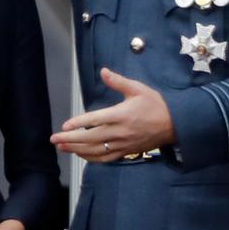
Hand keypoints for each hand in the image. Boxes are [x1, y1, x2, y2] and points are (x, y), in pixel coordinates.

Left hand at [50, 68, 174, 161]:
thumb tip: (103, 71)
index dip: (78, 123)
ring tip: (62, 147)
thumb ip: (118, 81)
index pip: (95, 120)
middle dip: (70, 139)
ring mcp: (122, 144)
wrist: (174, 125)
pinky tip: (80, 154)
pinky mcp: (126, 152)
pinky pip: (105, 158)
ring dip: (76, 150)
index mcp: (121, 115)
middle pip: (90, 138)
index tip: (65, 125)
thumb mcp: (138, 89)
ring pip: (95, 150)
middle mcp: (120, 132)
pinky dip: (90, 158)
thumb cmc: (156, 105)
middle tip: (54, 139)